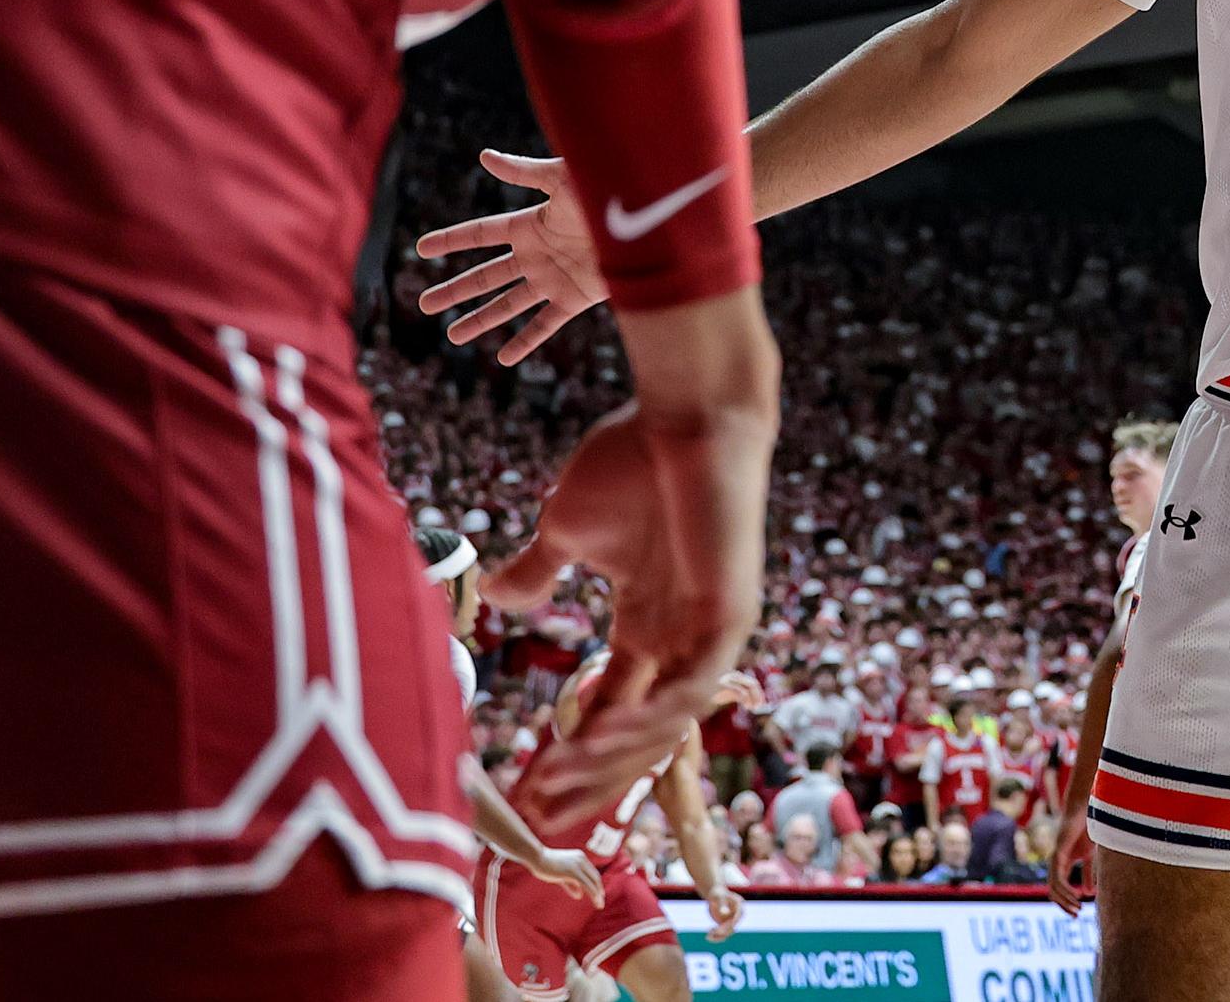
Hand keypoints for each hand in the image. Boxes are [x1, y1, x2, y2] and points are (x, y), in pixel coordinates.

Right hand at [417, 151, 606, 364]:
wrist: (646, 227)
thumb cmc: (606, 195)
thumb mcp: (562, 180)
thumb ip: (524, 172)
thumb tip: (485, 156)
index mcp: (529, 224)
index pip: (480, 234)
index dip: (450, 240)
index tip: (420, 247)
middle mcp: (536, 255)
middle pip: (486, 276)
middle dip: (455, 290)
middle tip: (424, 304)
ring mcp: (553, 279)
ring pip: (508, 304)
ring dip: (480, 320)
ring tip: (452, 337)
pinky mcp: (574, 299)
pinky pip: (544, 324)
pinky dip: (525, 342)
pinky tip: (504, 358)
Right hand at [489, 297, 776, 828]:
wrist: (685, 415)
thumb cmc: (631, 460)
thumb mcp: (568, 526)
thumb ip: (538, 569)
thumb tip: (497, 598)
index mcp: (643, 621)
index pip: (606, 703)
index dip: (569, 750)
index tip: (523, 789)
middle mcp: (677, 637)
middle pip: (633, 730)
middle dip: (587, 777)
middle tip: (537, 814)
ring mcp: (708, 631)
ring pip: (662, 720)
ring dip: (609, 756)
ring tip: (558, 780)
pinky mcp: (732, 615)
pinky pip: (693, 685)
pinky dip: (649, 715)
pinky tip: (604, 737)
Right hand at [523, 845, 603, 904]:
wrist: (536, 857)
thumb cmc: (545, 865)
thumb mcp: (561, 875)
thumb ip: (571, 884)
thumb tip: (580, 896)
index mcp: (580, 857)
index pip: (592, 872)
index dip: (596, 884)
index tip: (599, 894)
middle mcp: (581, 859)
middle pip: (595, 876)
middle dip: (599, 890)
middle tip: (601, 902)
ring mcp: (578, 864)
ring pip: (592, 881)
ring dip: (597, 894)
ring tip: (600, 905)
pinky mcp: (573, 871)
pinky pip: (586, 884)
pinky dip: (592, 893)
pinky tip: (595, 900)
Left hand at [702, 883, 745, 939]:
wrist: (714, 894)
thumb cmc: (717, 893)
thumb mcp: (718, 897)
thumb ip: (722, 904)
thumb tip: (724, 913)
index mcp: (739, 904)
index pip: (738, 915)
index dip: (731, 923)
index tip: (722, 929)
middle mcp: (738, 914)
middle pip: (733, 926)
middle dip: (723, 931)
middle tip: (712, 933)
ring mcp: (732, 920)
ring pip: (728, 933)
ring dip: (719, 937)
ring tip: (708, 937)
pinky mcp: (727, 925)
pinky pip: (723, 934)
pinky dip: (716, 936)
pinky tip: (708, 936)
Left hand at [1048, 810, 1095, 915]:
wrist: (1084, 810)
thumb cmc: (1086, 830)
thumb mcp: (1089, 857)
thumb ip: (1088, 874)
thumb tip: (1088, 894)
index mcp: (1062, 864)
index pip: (1059, 889)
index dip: (1066, 902)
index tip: (1077, 913)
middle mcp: (1056, 863)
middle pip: (1053, 891)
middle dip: (1063, 905)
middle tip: (1076, 915)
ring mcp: (1055, 858)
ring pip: (1054, 887)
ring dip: (1065, 900)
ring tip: (1077, 909)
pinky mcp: (1059, 853)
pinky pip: (1058, 876)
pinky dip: (1066, 889)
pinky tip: (1075, 896)